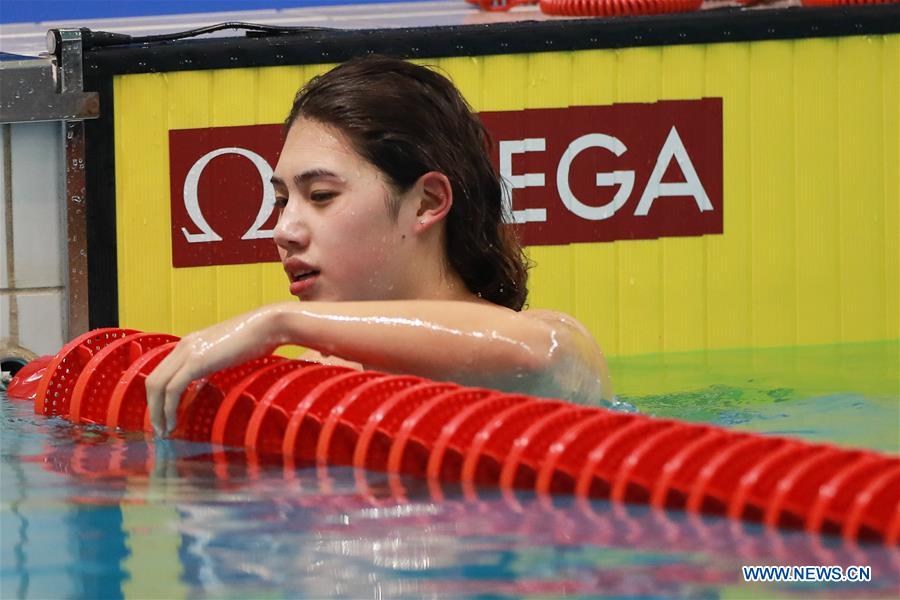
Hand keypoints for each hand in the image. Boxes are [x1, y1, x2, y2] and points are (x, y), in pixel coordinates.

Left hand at [145, 305, 283, 436]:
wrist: (268, 325)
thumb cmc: (257, 338)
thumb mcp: (228, 352)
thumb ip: (216, 362)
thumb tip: (214, 378)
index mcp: (189, 344)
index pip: (161, 373)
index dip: (157, 397)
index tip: (163, 416)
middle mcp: (183, 346)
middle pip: (153, 380)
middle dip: (153, 408)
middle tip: (160, 429)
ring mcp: (188, 352)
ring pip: (158, 386)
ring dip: (157, 412)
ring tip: (165, 430)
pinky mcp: (197, 361)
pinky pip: (173, 388)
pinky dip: (169, 408)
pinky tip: (175, 422)